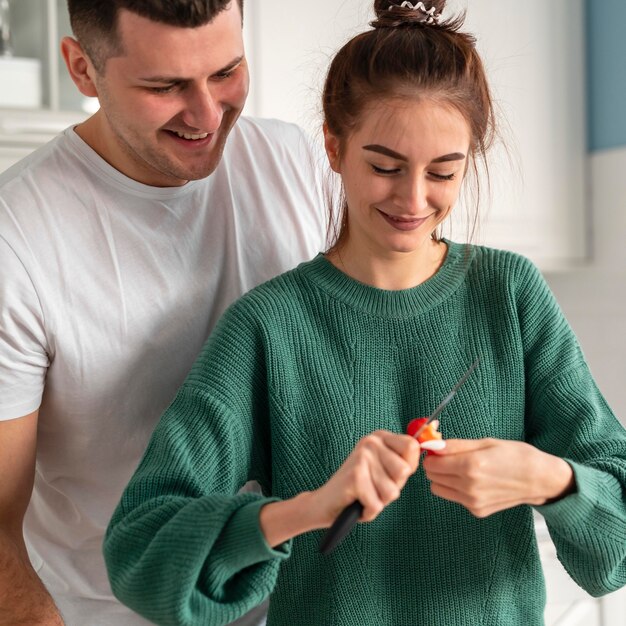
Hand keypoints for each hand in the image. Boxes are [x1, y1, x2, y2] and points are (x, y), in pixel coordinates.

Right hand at [312, 430, 420, 526]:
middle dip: (392, 488)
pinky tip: (357, 503)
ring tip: (365, 494)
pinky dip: (368, 511)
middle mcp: (370, 442)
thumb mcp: (385, 469)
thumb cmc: (360, 488)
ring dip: (379, 501)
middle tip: (373, 486)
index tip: (390, 474)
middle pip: (404, 472)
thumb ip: (405, 460)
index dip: (407, 467)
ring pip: (392, 492)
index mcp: (379, 437)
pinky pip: (377, 505)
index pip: (412, 447)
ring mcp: (361, 457)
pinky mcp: (354, 477)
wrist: (325, 502)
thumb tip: (435, 444)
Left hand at [422, 438, 575, 517]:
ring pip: (438, 489)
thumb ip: (455, 445)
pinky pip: (454, 498)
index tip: (438, 449)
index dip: (432, 455)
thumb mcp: (485, 442)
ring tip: (460, 469)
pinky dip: (456, 489)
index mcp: (471, 466)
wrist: (539, 479)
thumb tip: (432, 445)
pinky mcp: (477, 511)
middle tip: (449, 457)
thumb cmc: (515, 455)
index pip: (431, 464)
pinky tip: (473, 481)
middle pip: (432, 477)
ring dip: (443, 478)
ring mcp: (473, 502)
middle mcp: (470, 487)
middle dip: (436, 466)